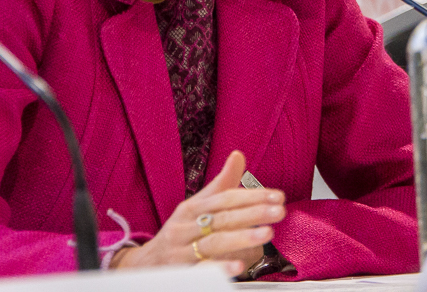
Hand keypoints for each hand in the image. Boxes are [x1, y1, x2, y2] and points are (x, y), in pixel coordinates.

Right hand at [111, 150, 284, 276]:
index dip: (252, 196)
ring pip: (213, 242)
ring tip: (266, 234)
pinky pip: (202, 269)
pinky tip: (238, 266)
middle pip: (222, 218)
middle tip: (279, 211)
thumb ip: (221, 185)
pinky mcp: (181, 272)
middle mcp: (185, 227)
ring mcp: (182, 250)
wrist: (148, 263)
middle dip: (252, 214)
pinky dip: (220, 267)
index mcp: (191, 208)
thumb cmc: (180, 232)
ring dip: (241, 237)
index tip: (277, 196)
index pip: (224, 198)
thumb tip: (239, 155)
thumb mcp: (196, 206)